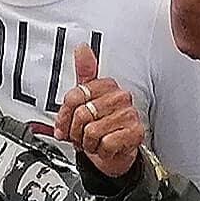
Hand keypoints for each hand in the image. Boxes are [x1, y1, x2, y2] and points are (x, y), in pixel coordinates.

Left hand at [52, 44, 146, 175]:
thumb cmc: (101, 125)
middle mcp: (121, 97)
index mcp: (108, 85)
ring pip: (92, 131)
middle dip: (75, 131)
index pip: (75, 95)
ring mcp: (129, 114)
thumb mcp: (86, 99)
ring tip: (93, 141)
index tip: (64, 124)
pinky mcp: (135, 132)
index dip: (64, 115)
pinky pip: (106, 143)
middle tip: (80, 135)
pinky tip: (104, 147)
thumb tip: (82, 48)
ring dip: (88, 143)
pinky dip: (101, 151)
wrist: (116, 152)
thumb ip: (83, 73)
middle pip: (82, 114)